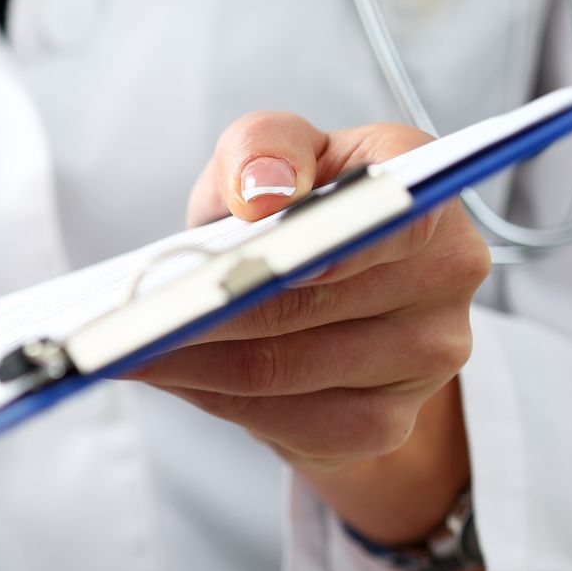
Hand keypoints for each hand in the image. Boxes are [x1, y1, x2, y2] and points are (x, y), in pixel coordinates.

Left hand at [131, 115, 488, 570]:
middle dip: (204, 308)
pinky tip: (164, 374)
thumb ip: (263, 148)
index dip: (324, 238)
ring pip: (280, 367)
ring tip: (123, 345)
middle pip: (303, 301)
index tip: (253, 250)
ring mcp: (427, 356)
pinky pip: (280, 419)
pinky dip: (208, 397)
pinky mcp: (385, 423)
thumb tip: (261, 191)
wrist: (323, 301)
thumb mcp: (270, 158)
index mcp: (424, 193)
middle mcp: (448, 273)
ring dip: (189, 360)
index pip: (395, 213)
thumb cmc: (292, 213)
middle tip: (128, 313)